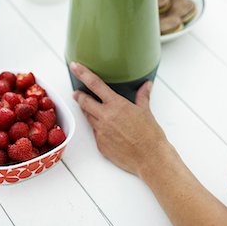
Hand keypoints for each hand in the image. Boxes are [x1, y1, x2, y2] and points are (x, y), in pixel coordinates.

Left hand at [71, 62, 168, 177]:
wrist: (151, 159)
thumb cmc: (150, 135)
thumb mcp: (146, 111)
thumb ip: (142, 96)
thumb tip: (146, 85)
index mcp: (116, 105)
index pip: (95, 84)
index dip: (82, 74)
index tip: (75, 67)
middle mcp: (105, 117)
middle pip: (84, 101)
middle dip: (78, 96)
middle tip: (76, 93)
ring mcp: (101, 131)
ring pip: (87, 117)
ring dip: (87, 111)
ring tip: (91, 109)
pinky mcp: (100, 145)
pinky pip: (95, 132)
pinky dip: (98, 128)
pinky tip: (106, 129)